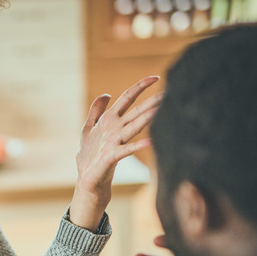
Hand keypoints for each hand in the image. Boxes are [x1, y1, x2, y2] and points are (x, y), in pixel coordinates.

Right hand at [69, 76, 161, 229]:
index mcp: (108, 119)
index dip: (140, 86)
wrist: (86, 179)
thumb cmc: (89, 154)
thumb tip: (106, 94)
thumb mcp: (88, 129)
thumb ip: (96, 111)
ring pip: (134, 126)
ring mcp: (112, 141)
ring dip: (148, 117)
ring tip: (162, 109)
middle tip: (170, 91)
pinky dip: (137, 147)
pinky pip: (126, 151)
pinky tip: (150, 143)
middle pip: (136, 110)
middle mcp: (112, 127)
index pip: (126, 97)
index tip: (156, 77)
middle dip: (152, 101)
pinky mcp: (110, 157)